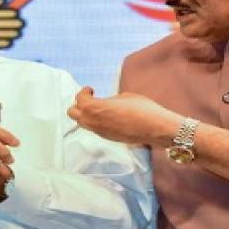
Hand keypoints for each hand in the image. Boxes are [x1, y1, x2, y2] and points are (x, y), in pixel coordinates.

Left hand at [67, 87, 182, 146]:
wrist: (155, 128)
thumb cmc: (141, 108)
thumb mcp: (124, 97)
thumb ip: (109, 100)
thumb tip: (106, 103)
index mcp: (94, 108)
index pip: (79, 99)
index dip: (84, 92)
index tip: (91, 89)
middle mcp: (93, 122)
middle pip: (73, 114)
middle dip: (79, 105)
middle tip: (91, 99)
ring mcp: (100, 132)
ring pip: (83, 124)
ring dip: (86, 115)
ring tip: (98, 109)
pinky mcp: (108, 138)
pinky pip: (94, 129)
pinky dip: (96, 122)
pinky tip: (108, 118)